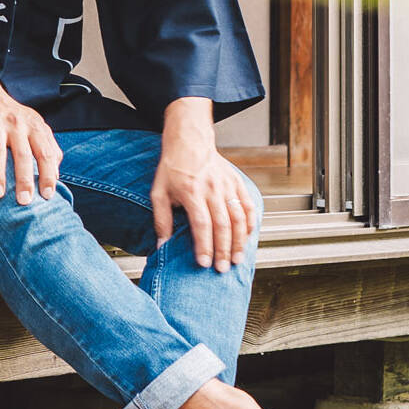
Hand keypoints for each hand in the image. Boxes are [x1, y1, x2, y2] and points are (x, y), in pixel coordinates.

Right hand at [0, 90, 62, 204]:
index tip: (47, 196)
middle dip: (24, 178)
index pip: (45, 153)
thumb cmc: (13, 119)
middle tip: (24, 201)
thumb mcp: (35, 127)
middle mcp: (16, 123)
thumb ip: (48, 148)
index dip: (48, 174)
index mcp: (34, 127)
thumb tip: (57, 176)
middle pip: (23, 153)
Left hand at [151, 99, 255, 272]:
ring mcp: (226, 185)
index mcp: (191, 191)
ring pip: (238, 217)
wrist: (189, 140)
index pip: (201, 223)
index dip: (204, 245)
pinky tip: (248, 237)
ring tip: (237, 259)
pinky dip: (250, 223)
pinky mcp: (236, 182)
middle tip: (223, 268)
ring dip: (239, 241)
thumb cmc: (172, 167)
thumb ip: (161, 219)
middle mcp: (211, 188)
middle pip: (222, 224)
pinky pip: (247, 205)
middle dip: (224, 249)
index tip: (204, 263)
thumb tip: (161, 245)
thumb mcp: (158, 192)